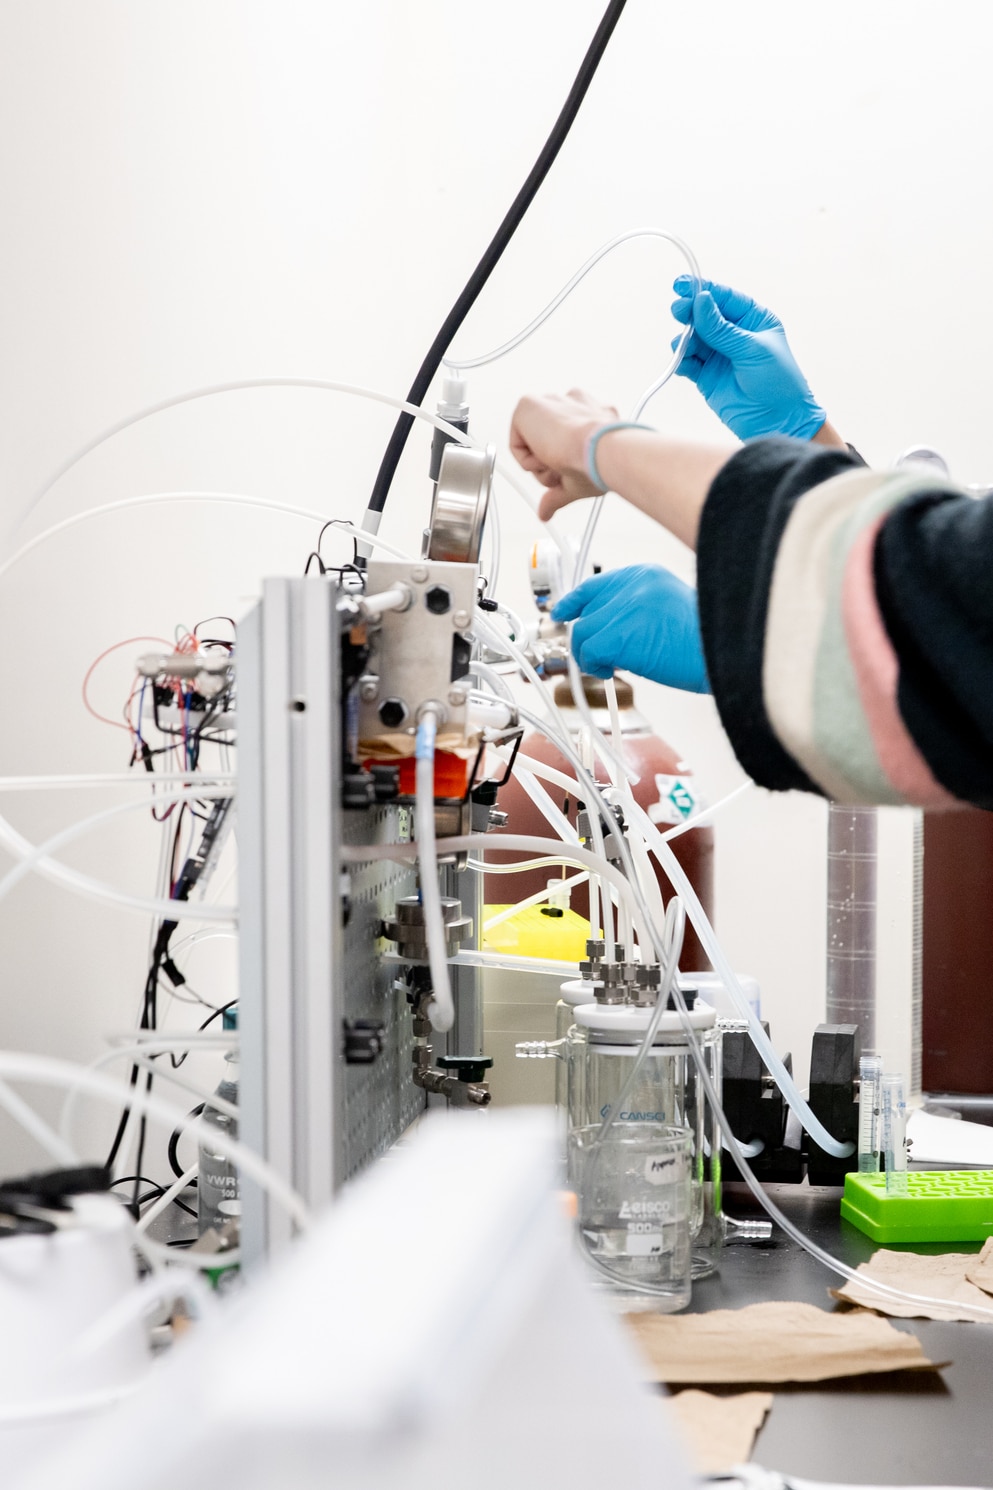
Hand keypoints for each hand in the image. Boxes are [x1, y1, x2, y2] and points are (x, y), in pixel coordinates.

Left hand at [510, 389, 618, 519]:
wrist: (603, 450)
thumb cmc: (601, 463)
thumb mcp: (577, 480)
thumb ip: (557, 495)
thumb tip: (545, 513)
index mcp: (589, 413)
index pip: (562, 441)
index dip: (561, 464)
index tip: (572, 471)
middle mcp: (569, 403)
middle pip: (545, 445)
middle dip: (551, 466)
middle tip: (567, 469)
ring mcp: (549, 402)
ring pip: (531, 447)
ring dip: (542, 465)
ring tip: (561, 462)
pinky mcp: (527, 405)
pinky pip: (517, 446)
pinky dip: (529, 462)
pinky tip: (549, 456)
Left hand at [552, 564, 709, 692]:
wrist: (729, 653)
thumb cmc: (706, 641)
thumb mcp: (669, 610)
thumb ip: (637, 612)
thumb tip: (607, 633)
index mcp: (645, 574)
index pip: (596, 585)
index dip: (575, 602)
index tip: (562, 613)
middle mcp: (632, 585)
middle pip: (587, 614)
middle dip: (587, 639)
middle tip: (598, 658)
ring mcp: (624, 608)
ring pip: (583, 634)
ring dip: (591, 656)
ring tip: (611, 667)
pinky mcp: (618, 635)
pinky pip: (589, 653)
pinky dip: (596, 666)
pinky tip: (612, 671)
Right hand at [671, 277, 825, 440]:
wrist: (778, 422)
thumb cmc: (778, 383)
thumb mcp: (752, 349)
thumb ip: (722, 329)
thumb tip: (700, 301)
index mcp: (753, 320)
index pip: (724, 299)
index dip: (703, 290)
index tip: (682, 285)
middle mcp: (734, 335)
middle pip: (705, 316)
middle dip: (690, 312)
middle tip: (678, 310)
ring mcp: (719, 356)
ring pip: (694, 339)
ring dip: (685, 339)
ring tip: (682, 344)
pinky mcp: (707, 377)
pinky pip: (689, 363)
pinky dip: (682, 360)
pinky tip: (681, 361)